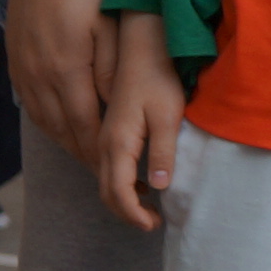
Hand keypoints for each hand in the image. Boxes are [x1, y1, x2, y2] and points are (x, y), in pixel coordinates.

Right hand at [3, 0, 114, 169]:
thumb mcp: (110, 22)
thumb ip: (111, 67)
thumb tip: (113, 106)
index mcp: (67, 69)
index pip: (88, 128)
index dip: (104, 155)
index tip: (121, 175)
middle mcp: (40, 78)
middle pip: (65, 133)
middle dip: (87, 158)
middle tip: (110, 179)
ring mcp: (23, 73)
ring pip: (46, 124)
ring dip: (68, 145)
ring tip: (89, 161)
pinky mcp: (16, 66)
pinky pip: (33, 109)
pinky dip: (50, 127)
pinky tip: (63, 131)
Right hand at [95, 11, 182, 232]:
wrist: (140, 46)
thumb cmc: (159, 77)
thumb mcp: (169, 116)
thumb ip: (163, 152)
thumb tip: (162, 187)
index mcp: (117, 143)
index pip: (119, 192)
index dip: (134, 214)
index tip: (154, 224)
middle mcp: (102, 142)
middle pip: (105, 190)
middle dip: (126, 211)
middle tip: (152, 222)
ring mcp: (100, 136)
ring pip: (102, 179)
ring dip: (121, 198)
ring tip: (148, 205)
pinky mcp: (104, 129)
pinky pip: (102, 166)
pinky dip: (117, 182)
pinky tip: (139, 179)